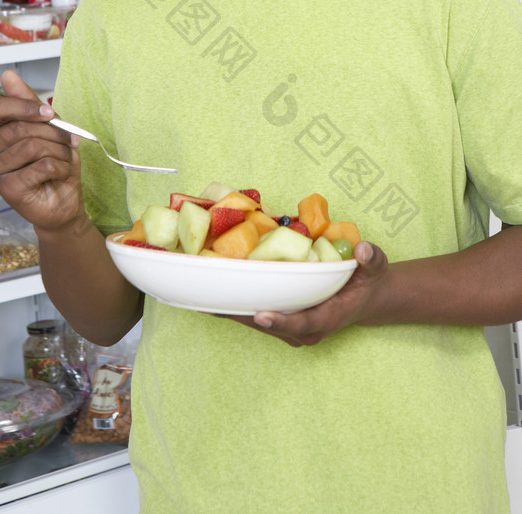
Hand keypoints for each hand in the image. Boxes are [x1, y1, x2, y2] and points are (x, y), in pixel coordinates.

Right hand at [0, 69, 84, 234]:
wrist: (63, 200)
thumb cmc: (52, 163)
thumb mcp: (45, 126)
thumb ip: (26, 101)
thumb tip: (8, 75)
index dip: (26, 107)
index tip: (49, 113)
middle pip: (18, 127)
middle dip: (51, 132)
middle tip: (66, 141)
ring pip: (31, 146)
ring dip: (58, 151)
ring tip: (63, 159)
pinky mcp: (7, 190)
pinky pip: (41, 166)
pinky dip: (60, 167)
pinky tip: (59, 174)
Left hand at [219, 241, 388, 345]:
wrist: (368, 298)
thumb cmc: (369, 282)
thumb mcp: (376, 268)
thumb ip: (371, 259)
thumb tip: (364, 250)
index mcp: (328, 317)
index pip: (302, 323)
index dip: (280, 321)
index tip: (260, 315)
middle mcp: (309, 329)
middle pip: (270, 326)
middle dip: (242, 316)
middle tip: (212, 303)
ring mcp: (295, 329)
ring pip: (260, 324)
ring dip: (234, 312)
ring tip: (204, 300)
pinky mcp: (286, 322)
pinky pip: (259, 317)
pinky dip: (239, 307)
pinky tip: (215, 296)